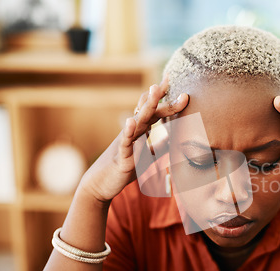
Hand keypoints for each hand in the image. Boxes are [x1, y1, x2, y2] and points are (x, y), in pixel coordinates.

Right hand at [80, 76, 188, 202]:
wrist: (100, 183)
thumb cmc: (125, 167)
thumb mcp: (149, 155)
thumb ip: (162, 145)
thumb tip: (179, 136)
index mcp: (142, 130)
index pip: (155, 109)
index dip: (164, 96)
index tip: (173, 79)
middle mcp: (133, 131)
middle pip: (148, 110)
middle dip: (159, 95)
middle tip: (168, 79)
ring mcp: (126, 141)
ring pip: (138, 120)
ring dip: (146, 105)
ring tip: (153, 90)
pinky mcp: (120, 155)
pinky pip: (124, 142)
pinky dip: (127, 131)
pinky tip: (130, 121)